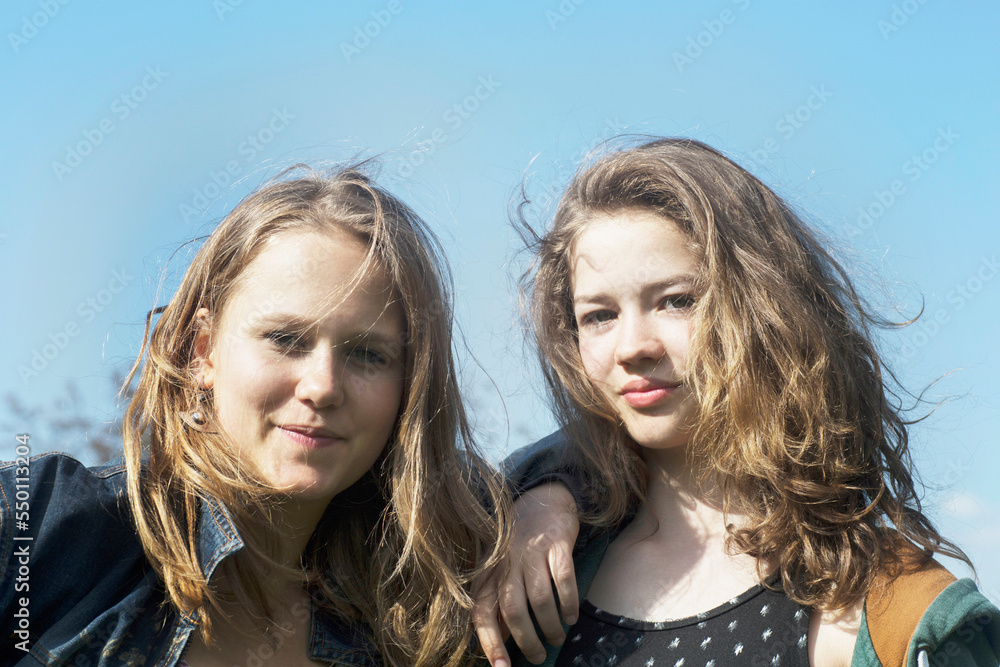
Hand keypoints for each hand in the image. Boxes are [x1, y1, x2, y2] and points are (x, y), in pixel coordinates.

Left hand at [474, 483, 580, 665]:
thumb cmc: (519, 546)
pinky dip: (568, 603)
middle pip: (512, 609)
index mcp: (490, 572)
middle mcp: (508, 563)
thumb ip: (499, 602)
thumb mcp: (501, 570)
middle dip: (526, 640)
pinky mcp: (556, 545)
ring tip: (557, 638)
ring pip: (539, 598)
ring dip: (549, 625)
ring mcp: (532, 553)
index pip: (483, 612)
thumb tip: (499, 641)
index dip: (490, 642)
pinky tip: (571, 616)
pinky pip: (564, 580)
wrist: (542, 501)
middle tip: (538, 657)